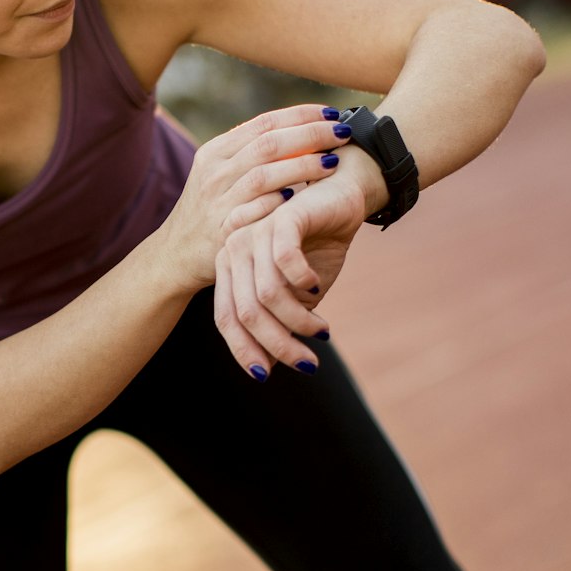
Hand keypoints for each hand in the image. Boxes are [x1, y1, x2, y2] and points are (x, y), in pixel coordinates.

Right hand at [157, 104, 350, 292]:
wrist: (176, 255)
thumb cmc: (210, 210)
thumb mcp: (220, 174)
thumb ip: (250, 153)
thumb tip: (298, 128)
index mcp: (215, 151)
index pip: (264, 123)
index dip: (300, 115)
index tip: (331, 112)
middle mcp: (214, 172)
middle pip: (268, 144)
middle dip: (310, 134)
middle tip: (342, 133)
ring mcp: (218, 201)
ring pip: (266, 175)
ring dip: (303, 165)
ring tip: (333, 161)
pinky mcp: (224, 229)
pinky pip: (257, 210)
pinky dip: (282, 200)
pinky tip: (305, 195)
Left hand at [211, 159, 377, 378]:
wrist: (344, 194)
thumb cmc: (317, 246)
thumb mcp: (296, 294)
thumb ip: (278, 323)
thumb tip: (264, 369)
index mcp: (230, 268)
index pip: (226, 319)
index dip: (244, 350)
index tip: (267, 376)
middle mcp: (234, 249)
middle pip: (246, 313)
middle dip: (278, 345)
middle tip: (307, 363)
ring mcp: (255, 230)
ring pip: (267, 295)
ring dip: (298, 321)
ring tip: (322, 330)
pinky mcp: (281, 216)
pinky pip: (285, 263)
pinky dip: (303, 283)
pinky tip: (317, 288)